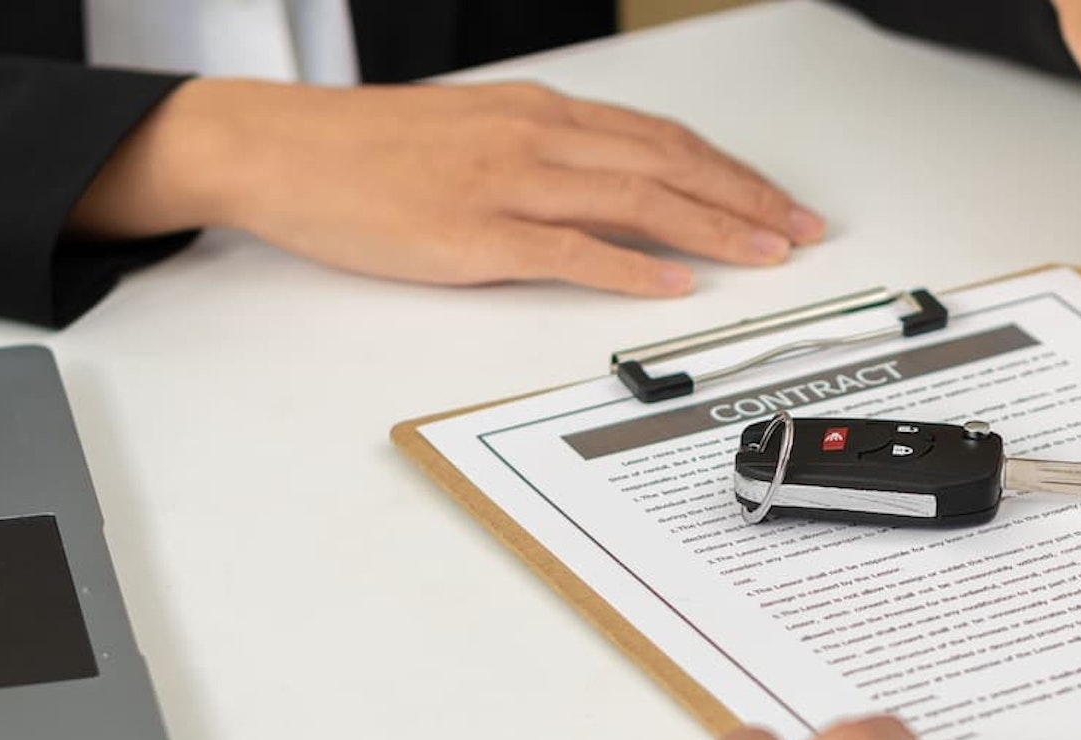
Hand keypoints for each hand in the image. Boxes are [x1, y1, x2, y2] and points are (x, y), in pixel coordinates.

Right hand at [70, 78, 824, 296]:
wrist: (279, 148)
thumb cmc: (367, 147)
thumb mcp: (474, 130)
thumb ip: (544, 154)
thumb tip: (607, 182)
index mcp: (539, 113)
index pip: (662, 137)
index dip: (731, 171)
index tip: (777, 199)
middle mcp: (536, 138)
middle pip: (669, 163)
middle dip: (746, 199)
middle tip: (801, 229)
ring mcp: (507, 184)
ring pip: (637, 200)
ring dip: (713, 229)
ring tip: (766, 254)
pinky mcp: (474, 234)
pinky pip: (570, 250)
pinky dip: (629, 268)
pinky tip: (672, 285)